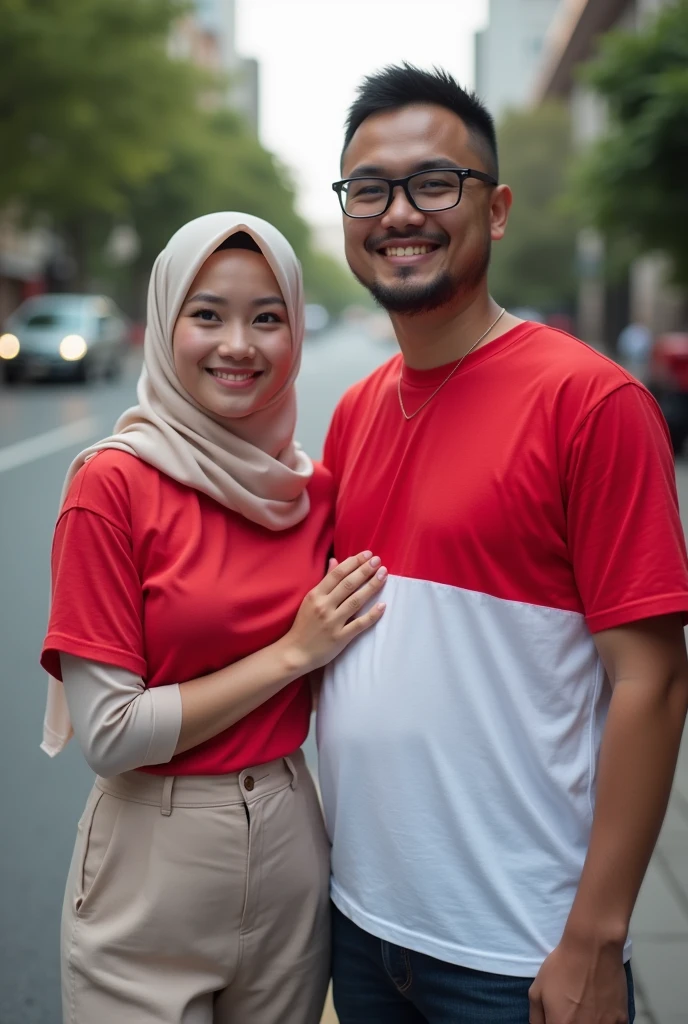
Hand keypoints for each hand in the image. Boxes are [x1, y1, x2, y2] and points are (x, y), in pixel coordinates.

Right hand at [284, 551, 386, 673]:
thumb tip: (334, 560)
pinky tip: (383, 605)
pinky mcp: (340, 637)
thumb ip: (324, 581)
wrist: (295, 652)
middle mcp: (324, 606)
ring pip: (355, 601)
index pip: (337, 574)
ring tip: (383, 575)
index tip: (367, 554)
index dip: (353, 563)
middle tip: (378, 560)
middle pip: (348, 585)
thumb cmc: (303, 624)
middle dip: (364, 570)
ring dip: (371, 587)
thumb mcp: (310, 599)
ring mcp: (333, 622)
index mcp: (315, 595)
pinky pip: (359, 624)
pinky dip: (372, 615)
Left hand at [529, 938, 628, 1022]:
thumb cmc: (561, 968)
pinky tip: (602, 1009)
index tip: (558, 1015)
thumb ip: (537, 1018)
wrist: (592, 948)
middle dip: (571, 1022)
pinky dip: (606, 1021)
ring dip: (590, 1021)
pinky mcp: (623, 1020)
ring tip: (587, 1007)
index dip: (556, 1022)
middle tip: (572, 1010)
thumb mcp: (536, 991)